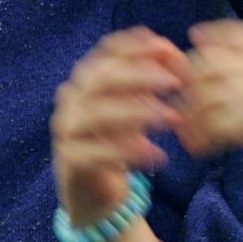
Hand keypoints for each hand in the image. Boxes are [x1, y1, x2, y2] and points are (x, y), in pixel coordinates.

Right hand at [51, 29, 189, 223]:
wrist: (94, 194)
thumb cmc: (118, 144)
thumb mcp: (137, 110)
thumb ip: (149, 83)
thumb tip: (171, 52)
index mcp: (86, 81)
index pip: (106, 53)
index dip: (135, 47)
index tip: (167, 48)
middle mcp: (72, 100)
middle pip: (100, 78)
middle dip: (140, 75)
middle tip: (175, 83)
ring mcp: (67, 130)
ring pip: (98, 113)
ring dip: (139, 112)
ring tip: (172, 118)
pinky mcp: (71, 160)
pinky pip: (96, 152)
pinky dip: (128, 151)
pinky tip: (156, 155)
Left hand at [181, 0, 242, 158]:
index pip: (229, 33)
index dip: (210, 36)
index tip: (197, 36)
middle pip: (203, 62)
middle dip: (193, 74)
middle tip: (187, 86)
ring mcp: (240, 92)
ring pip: (198, 96)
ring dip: (191, 109)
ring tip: (187, 123)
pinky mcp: (239, 122)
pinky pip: (206, 129)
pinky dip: (200, 138)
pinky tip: (199, 148)